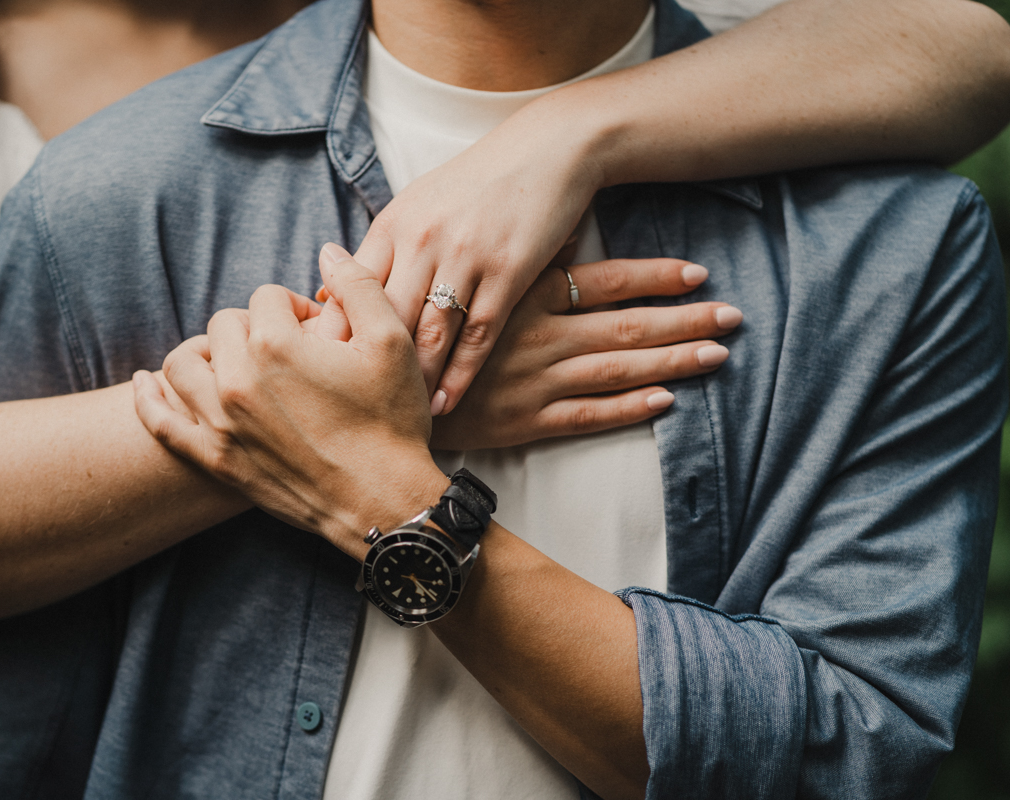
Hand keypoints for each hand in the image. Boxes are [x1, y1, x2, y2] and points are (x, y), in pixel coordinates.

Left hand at [134, 246, 447, 558]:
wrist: (383, 501)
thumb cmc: (392, 421)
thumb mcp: (392, 341)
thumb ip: (358, 285)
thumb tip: (327, 251)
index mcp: (277, 344)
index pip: (266, 297)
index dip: (296, 307)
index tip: (318, 329)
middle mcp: (238, 379)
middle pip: (223, 324)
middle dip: (254, 327)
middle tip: (287, 350)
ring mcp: (220, 422)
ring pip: (182, 363)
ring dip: (204, 353)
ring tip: (231, 360)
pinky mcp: (214, 459)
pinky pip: (161, 421)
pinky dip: (147, 398)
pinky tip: (145, 383)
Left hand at [313, 94, 600, 414]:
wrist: (547, 151)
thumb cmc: (477, 184)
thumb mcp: (418, 203)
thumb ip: (379, 249)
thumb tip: (327, 289)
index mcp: (393, 223)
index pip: (350, 291)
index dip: (335, 338)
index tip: (321, 378)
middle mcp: (421, 241)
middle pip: (382, 319)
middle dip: (364, 369)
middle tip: (349, 413)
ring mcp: (465, 257)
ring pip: (427, 334)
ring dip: (411, 382)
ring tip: (395, 420)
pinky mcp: (507, 273)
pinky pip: (476, 336)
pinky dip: (459, 376)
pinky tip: (444, 404)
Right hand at [432, 258, 740, 449]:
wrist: (384, 389)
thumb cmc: (421, 327)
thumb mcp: (457, 276)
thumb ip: (511, 257)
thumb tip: (566, 231)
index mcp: (522, 296)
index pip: (602, 282)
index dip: (652, 278)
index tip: (697, 274)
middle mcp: (536, 336)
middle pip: (624, 327)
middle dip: (683, 321)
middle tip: (733, 316)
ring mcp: (534, 381)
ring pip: (615, 370)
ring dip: (670, 361)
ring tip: (717, 353)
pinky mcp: (525, 420)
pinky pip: (585, 416)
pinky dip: (626, 409)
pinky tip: (666, 401)